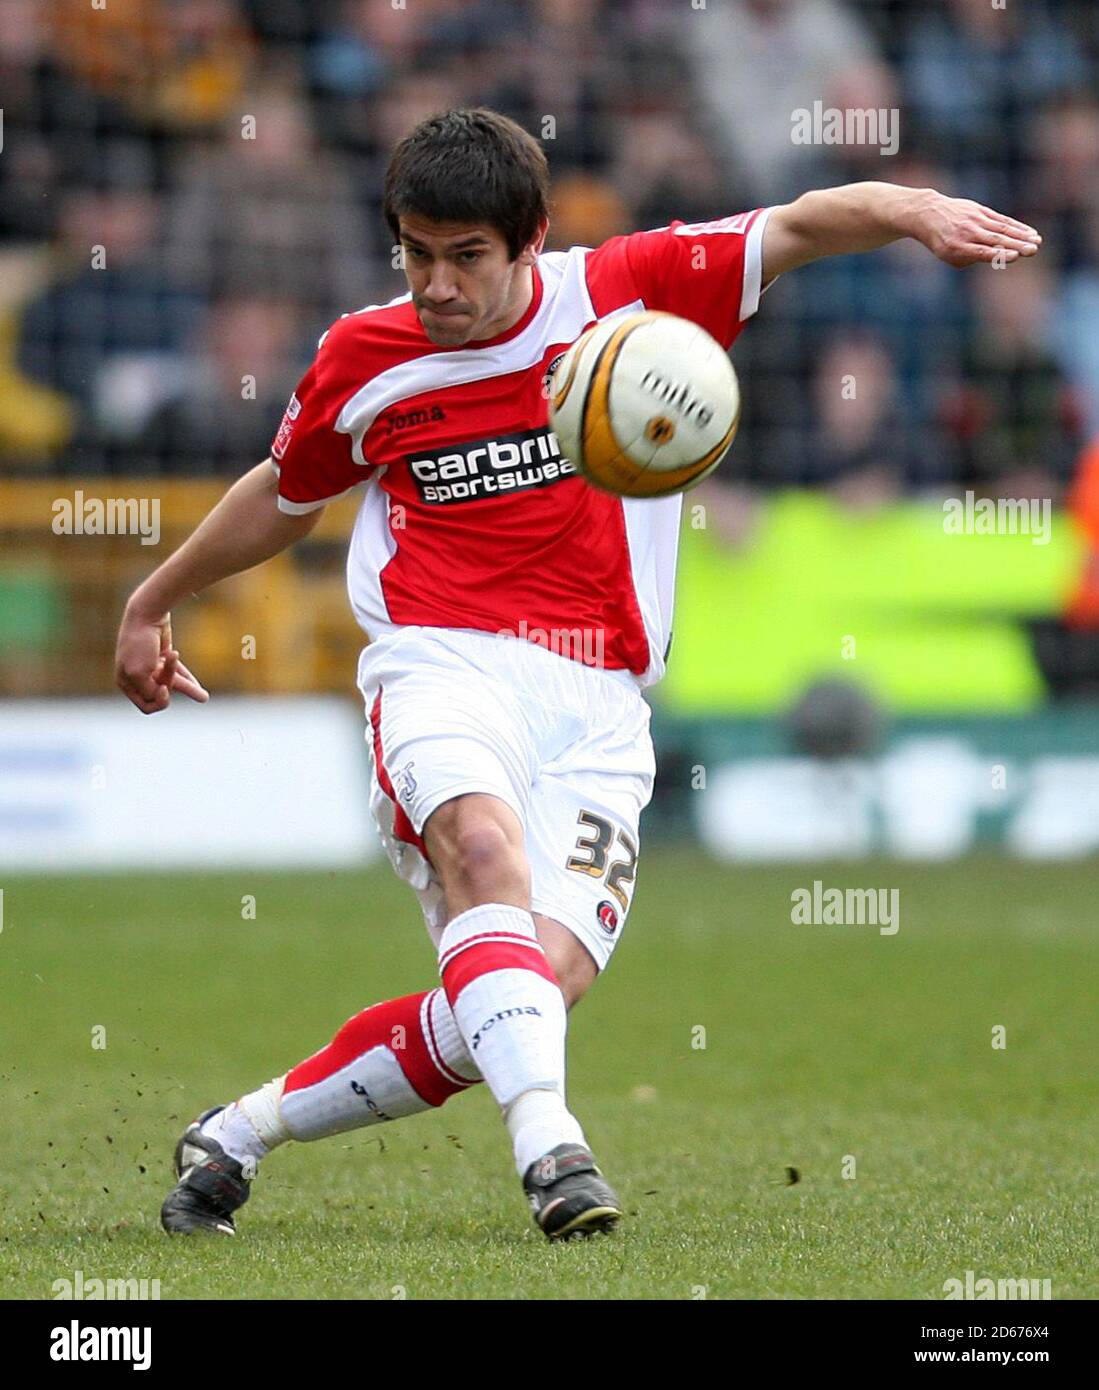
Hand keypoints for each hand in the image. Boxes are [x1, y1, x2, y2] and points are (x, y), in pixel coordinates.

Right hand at [115, 605, 208, 713]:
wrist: (147, 614)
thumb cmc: (139, 644)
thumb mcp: (139, 673)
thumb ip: (150, 691)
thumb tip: (162, 696)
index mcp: (125, 683)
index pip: (146, 705)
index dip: (158, 701)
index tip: (164, 688)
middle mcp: (137, 677)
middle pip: (160, 693)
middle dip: (171, 687)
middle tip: (174, 675)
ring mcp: (151, 667)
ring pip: (172, 684)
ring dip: (188, 689)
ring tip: (204, 697)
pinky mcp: (163, 657)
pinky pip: (177, 674)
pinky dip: (187, 679)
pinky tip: (199, 690)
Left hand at [909, 191, 1041, 266]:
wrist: (930, 214)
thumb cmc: (942, 242)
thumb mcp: (949, 255)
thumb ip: (971, 258)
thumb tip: (998, 256)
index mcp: (957, 248)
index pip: (981, 251)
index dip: (999, 254)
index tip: (1015, 256)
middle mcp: (968, 233)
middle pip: (995, 240)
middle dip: (1016, 245)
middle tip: (1033, 251)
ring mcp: (975, 220)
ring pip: (1002, 229)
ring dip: (1021, 236)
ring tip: (1037, 242)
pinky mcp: (981, 211)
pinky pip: (1001, 220)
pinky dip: (1017, 226)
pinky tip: (1030, 232)